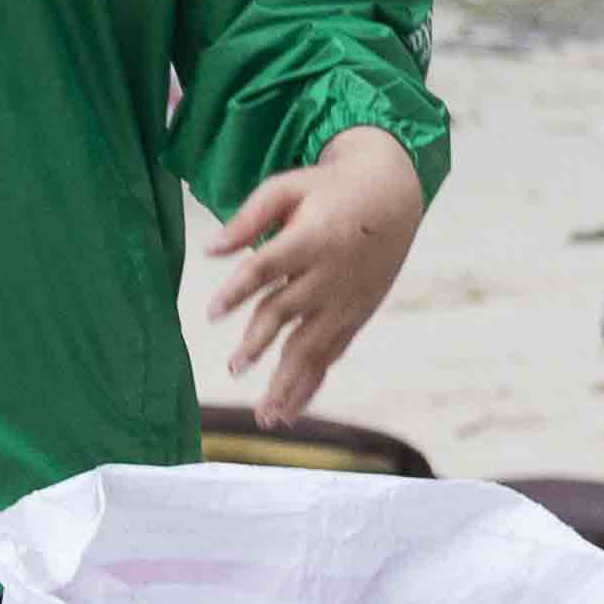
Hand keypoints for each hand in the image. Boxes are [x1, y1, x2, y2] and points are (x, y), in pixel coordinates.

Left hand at [201, 125, 427, 429]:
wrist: (394, 194)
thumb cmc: (327, 190)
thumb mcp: (287, 187)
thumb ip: (249, 218)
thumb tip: (209, 250)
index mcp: (312, 238)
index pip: (268, 267)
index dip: (239, 289)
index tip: (212, 312)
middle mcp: (331, 273)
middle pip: (290, 311)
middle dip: (262, 341)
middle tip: (234, 366)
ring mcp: (346, 299)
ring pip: (313, 346)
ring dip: (288, 382)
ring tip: (264, 416)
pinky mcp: (356, 316)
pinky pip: (331, 355)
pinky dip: (310, 385)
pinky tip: (288, 413)